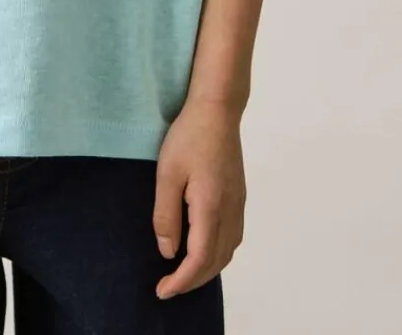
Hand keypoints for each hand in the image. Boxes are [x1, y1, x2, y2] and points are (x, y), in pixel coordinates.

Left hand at [152, 98, 245, 299]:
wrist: (217, 110)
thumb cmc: (188, 136)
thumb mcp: (167, 173)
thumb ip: (166, 215)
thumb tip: (168, 252)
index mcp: (211, 207)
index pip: (199, 258)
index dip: (182, 281)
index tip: (162, 290)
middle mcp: (230, 211)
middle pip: (216, 261)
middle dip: (193, 281)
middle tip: (168, 286)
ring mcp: (238, 203)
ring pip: (228, 251)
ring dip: (208, 269)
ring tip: (184, 273)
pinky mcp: (239, 195)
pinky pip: (233, 237)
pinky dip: (218, 253)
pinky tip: (203, 249)